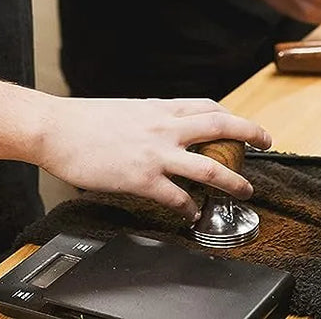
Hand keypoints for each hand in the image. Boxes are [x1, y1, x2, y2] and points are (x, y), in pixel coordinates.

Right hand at [36, 97, 272, 219]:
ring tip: (245, 189)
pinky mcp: (141, 178)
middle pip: (219, 126)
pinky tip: (192, 214)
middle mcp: (162, 127)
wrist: (54, 128)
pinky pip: (177, 196)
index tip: (242, 123)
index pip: (205, 105)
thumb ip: (147, 119)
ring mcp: (154, 153)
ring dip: (233, 179)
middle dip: (250, 134)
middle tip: (266, 142)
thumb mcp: (123, 110)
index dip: (230, 115)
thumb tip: (159, 127)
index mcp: (156, 109)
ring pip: (209, 165)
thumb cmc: (81, 120)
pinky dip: (190, 207)